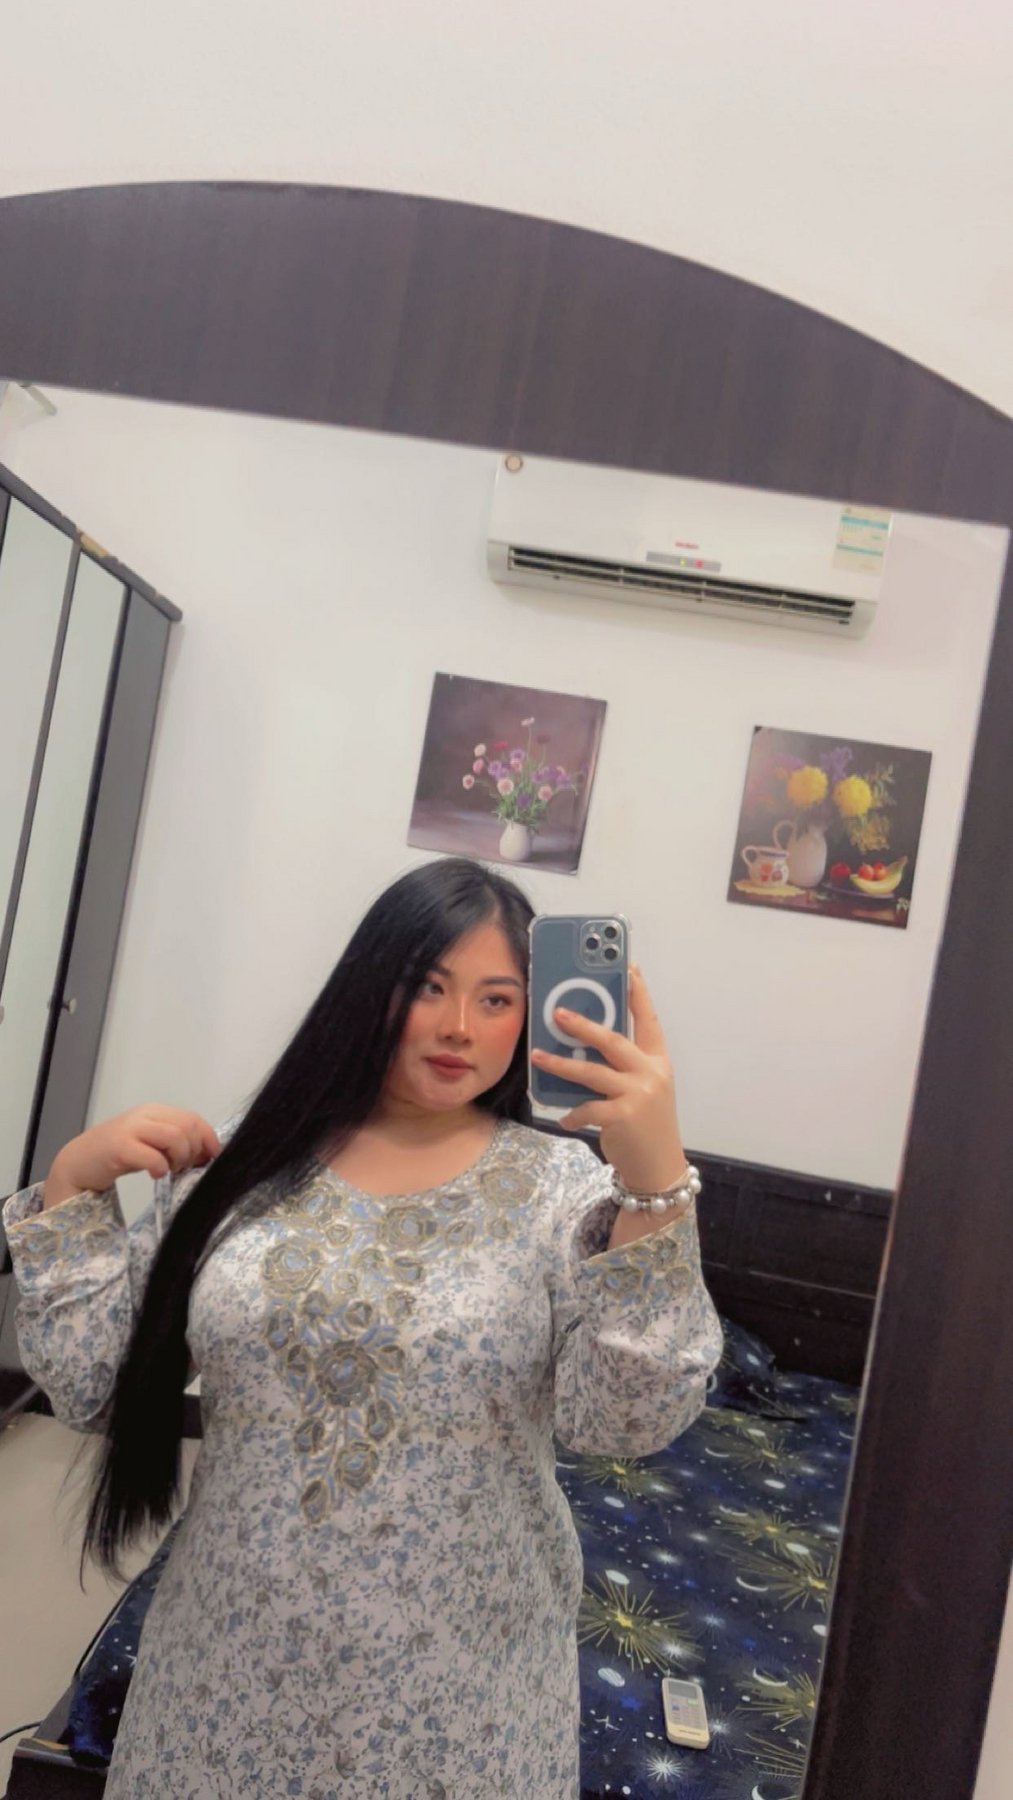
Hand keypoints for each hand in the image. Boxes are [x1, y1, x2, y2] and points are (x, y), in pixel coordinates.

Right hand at [43, 1105, 220, 1210]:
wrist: (78, 1162)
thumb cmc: (117, 1154)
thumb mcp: (150, 1143)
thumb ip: (174, 1142)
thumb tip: (207, 1153)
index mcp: (155, 1111)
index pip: (193, 1118)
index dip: (208, 1138)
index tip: (211, 1157)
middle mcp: (144, 1115)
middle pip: (187, 1127)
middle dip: (193, 1151)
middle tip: (183, 1167)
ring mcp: (131, 1129)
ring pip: (175, 1138)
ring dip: (180, 1159)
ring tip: (170, 1170)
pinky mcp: (119, 1147)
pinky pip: (153, 1157)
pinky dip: (160, 1169)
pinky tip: (155, 1175)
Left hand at [530, 966, 686, 1192]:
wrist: (659, 1166)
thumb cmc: (646, 1124)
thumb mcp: (644, 1088)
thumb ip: (624, 1066)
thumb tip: (583, 1044)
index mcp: (658, 1060)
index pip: (648, 1019)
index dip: (638, 992)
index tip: (628, 966)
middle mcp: (651, 1072)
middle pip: (613, 1039)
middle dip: (583, 1024)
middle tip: (557, 1013)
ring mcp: (639, 1094)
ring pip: (592, 1071)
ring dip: (561, 1063)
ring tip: (538, 1055)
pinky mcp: (623, 1116)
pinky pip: (587, 1107)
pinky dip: (572, 1114)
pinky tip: (565, 1119)